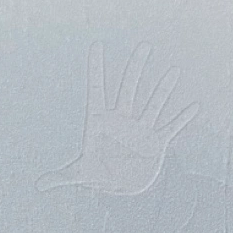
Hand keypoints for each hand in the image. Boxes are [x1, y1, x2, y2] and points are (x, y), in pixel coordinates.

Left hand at [37, 42, 199, 195]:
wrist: (119, 185)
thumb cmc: (96, 173)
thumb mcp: (79, 174)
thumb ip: (61, 177)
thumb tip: (39, 186)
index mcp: (100, 121)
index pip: (96, 89)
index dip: (96, 68)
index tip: (96, 46)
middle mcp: (122, 120)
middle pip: (129, 89)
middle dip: (136, 69)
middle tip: (144, 46)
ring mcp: (140, 129)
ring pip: (153, 104)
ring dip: (164, 89)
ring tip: (173, 71)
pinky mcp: (155, 142)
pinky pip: (170, 127)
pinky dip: (182, 118)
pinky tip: (193, 106)